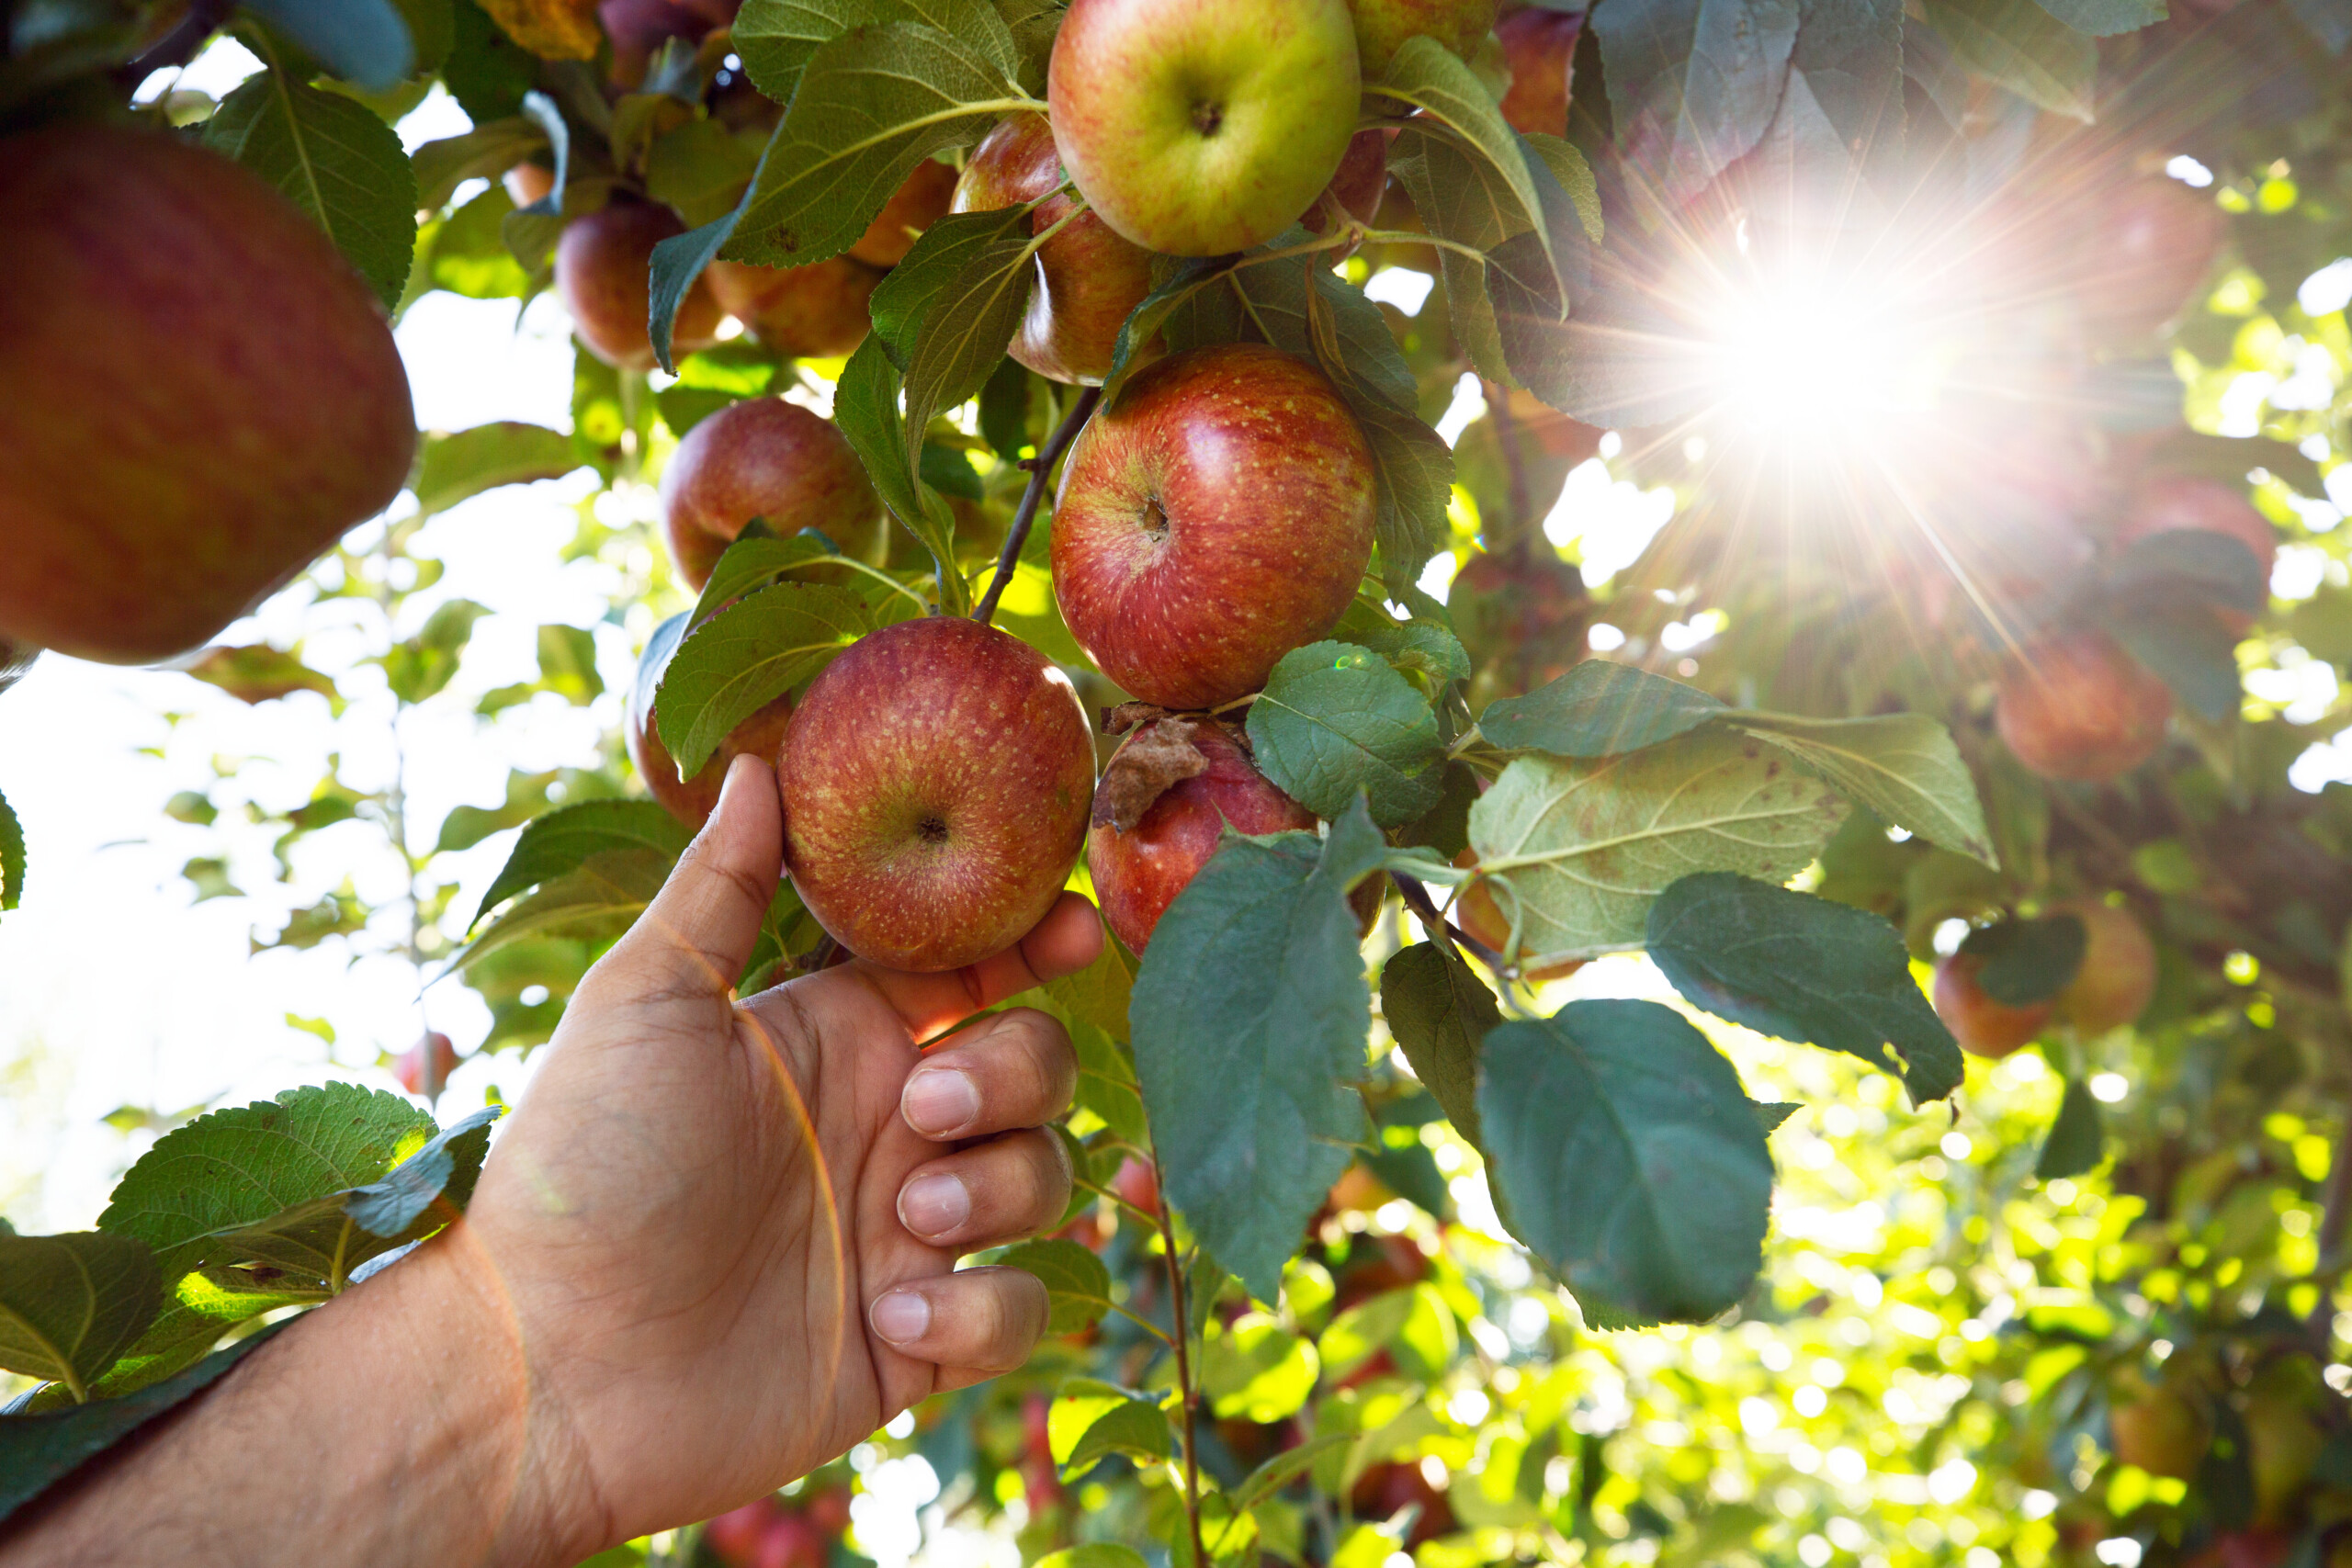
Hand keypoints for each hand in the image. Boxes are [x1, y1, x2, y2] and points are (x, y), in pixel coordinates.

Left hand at [457, 753, 1100, 1551]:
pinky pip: (1016, 1311)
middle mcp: (886, 1129)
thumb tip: (757, 760)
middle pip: (1037, 1065)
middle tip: (920, 1109)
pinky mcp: (915, 1345)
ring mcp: (906, 1238)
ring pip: (1043, 1179)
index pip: (974, 970)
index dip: (1035, 940)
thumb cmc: (580, 1174)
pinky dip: (980, 1309)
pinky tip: (890, 1319)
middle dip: (1014, 1072)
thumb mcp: (641, 1008)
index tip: (1074, 924)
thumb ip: (717, 889)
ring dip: (996, 1189)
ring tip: (901, 1225)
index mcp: (836, 1040)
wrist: (544, 1372)